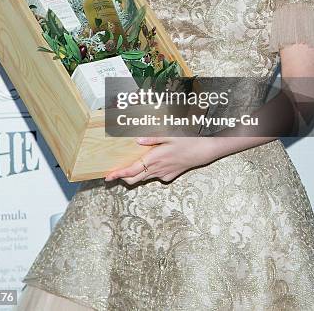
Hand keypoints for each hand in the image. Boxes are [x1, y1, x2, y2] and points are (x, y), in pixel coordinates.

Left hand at [104, 136, 219, 184]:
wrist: (204, 150)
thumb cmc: (187, 140)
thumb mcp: (169, 134)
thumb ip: (152, 138)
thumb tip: (137, 140)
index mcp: (155, 158)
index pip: (132, 170)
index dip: (119, 174)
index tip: (108, 176)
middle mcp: (158, 169)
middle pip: (135, 179)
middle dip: (123, 177)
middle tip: (114, 173)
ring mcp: (164, 174)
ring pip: (144, 179)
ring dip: (135, 175)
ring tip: (128, 168)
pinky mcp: (170, 176)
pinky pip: (156, 177)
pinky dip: (149, 173)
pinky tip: (150, 164)